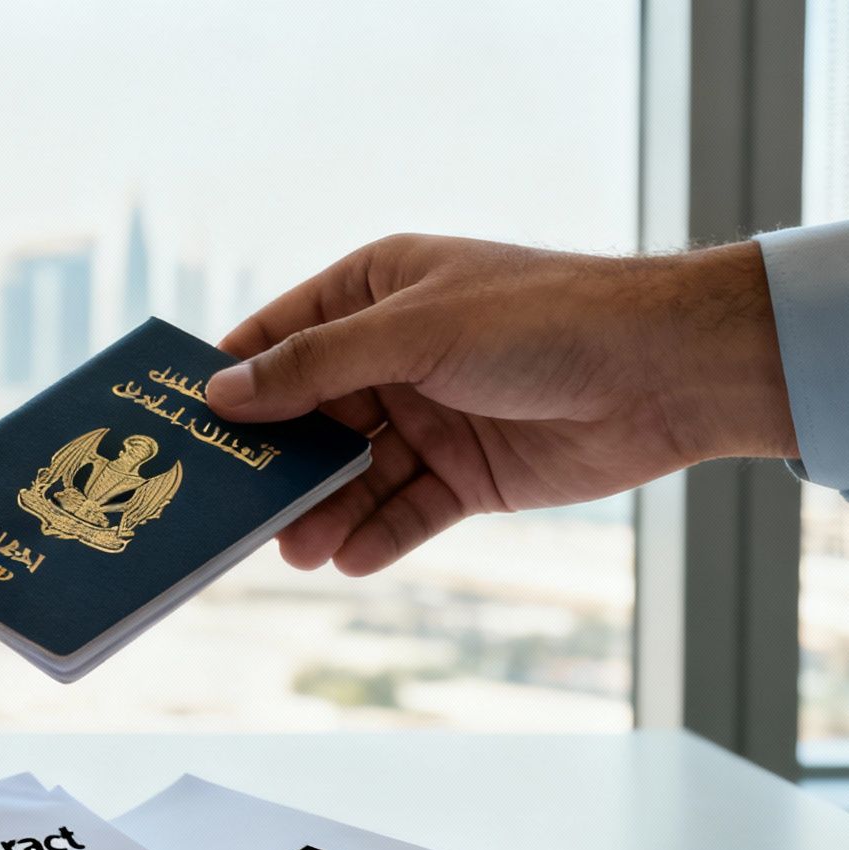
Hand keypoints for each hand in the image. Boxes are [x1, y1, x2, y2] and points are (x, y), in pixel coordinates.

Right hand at [205, 236, 796, 574]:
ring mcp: (430, 417)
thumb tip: (224, 393)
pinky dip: (376, 535)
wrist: (666, 372)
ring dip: (323, 512)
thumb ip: (316, 365)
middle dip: (277, 464)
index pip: (280, 337)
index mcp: (376, 292)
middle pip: (309, 416)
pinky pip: (403, 511)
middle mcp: (396, 354)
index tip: (182, 429)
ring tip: (297, 550)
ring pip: (352, 474)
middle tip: (233, 512)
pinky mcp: (466, 475)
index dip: (233, 381)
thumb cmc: (544, 319)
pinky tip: (351, 558)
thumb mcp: (414, 333)